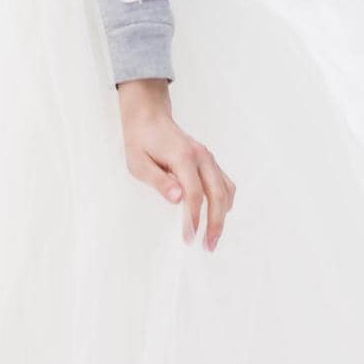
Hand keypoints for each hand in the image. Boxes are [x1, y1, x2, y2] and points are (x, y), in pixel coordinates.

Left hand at [117, 78, 235, 251]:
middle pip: (217, 194)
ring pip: (225, 189)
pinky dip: (224, 202)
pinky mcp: (209, 161)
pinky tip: (216, 216)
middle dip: (215, 223)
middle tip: (208, 247)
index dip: (194, 219)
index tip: (189, 239)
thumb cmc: (140, 141)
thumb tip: (178, 199)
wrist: (149, 116)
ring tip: (212, 237)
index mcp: (183, 157)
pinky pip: (224, 183)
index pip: (195, 194)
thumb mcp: (138, 163)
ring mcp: (208, 157)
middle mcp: (201, 157)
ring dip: (222, 215)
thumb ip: (158, 181)